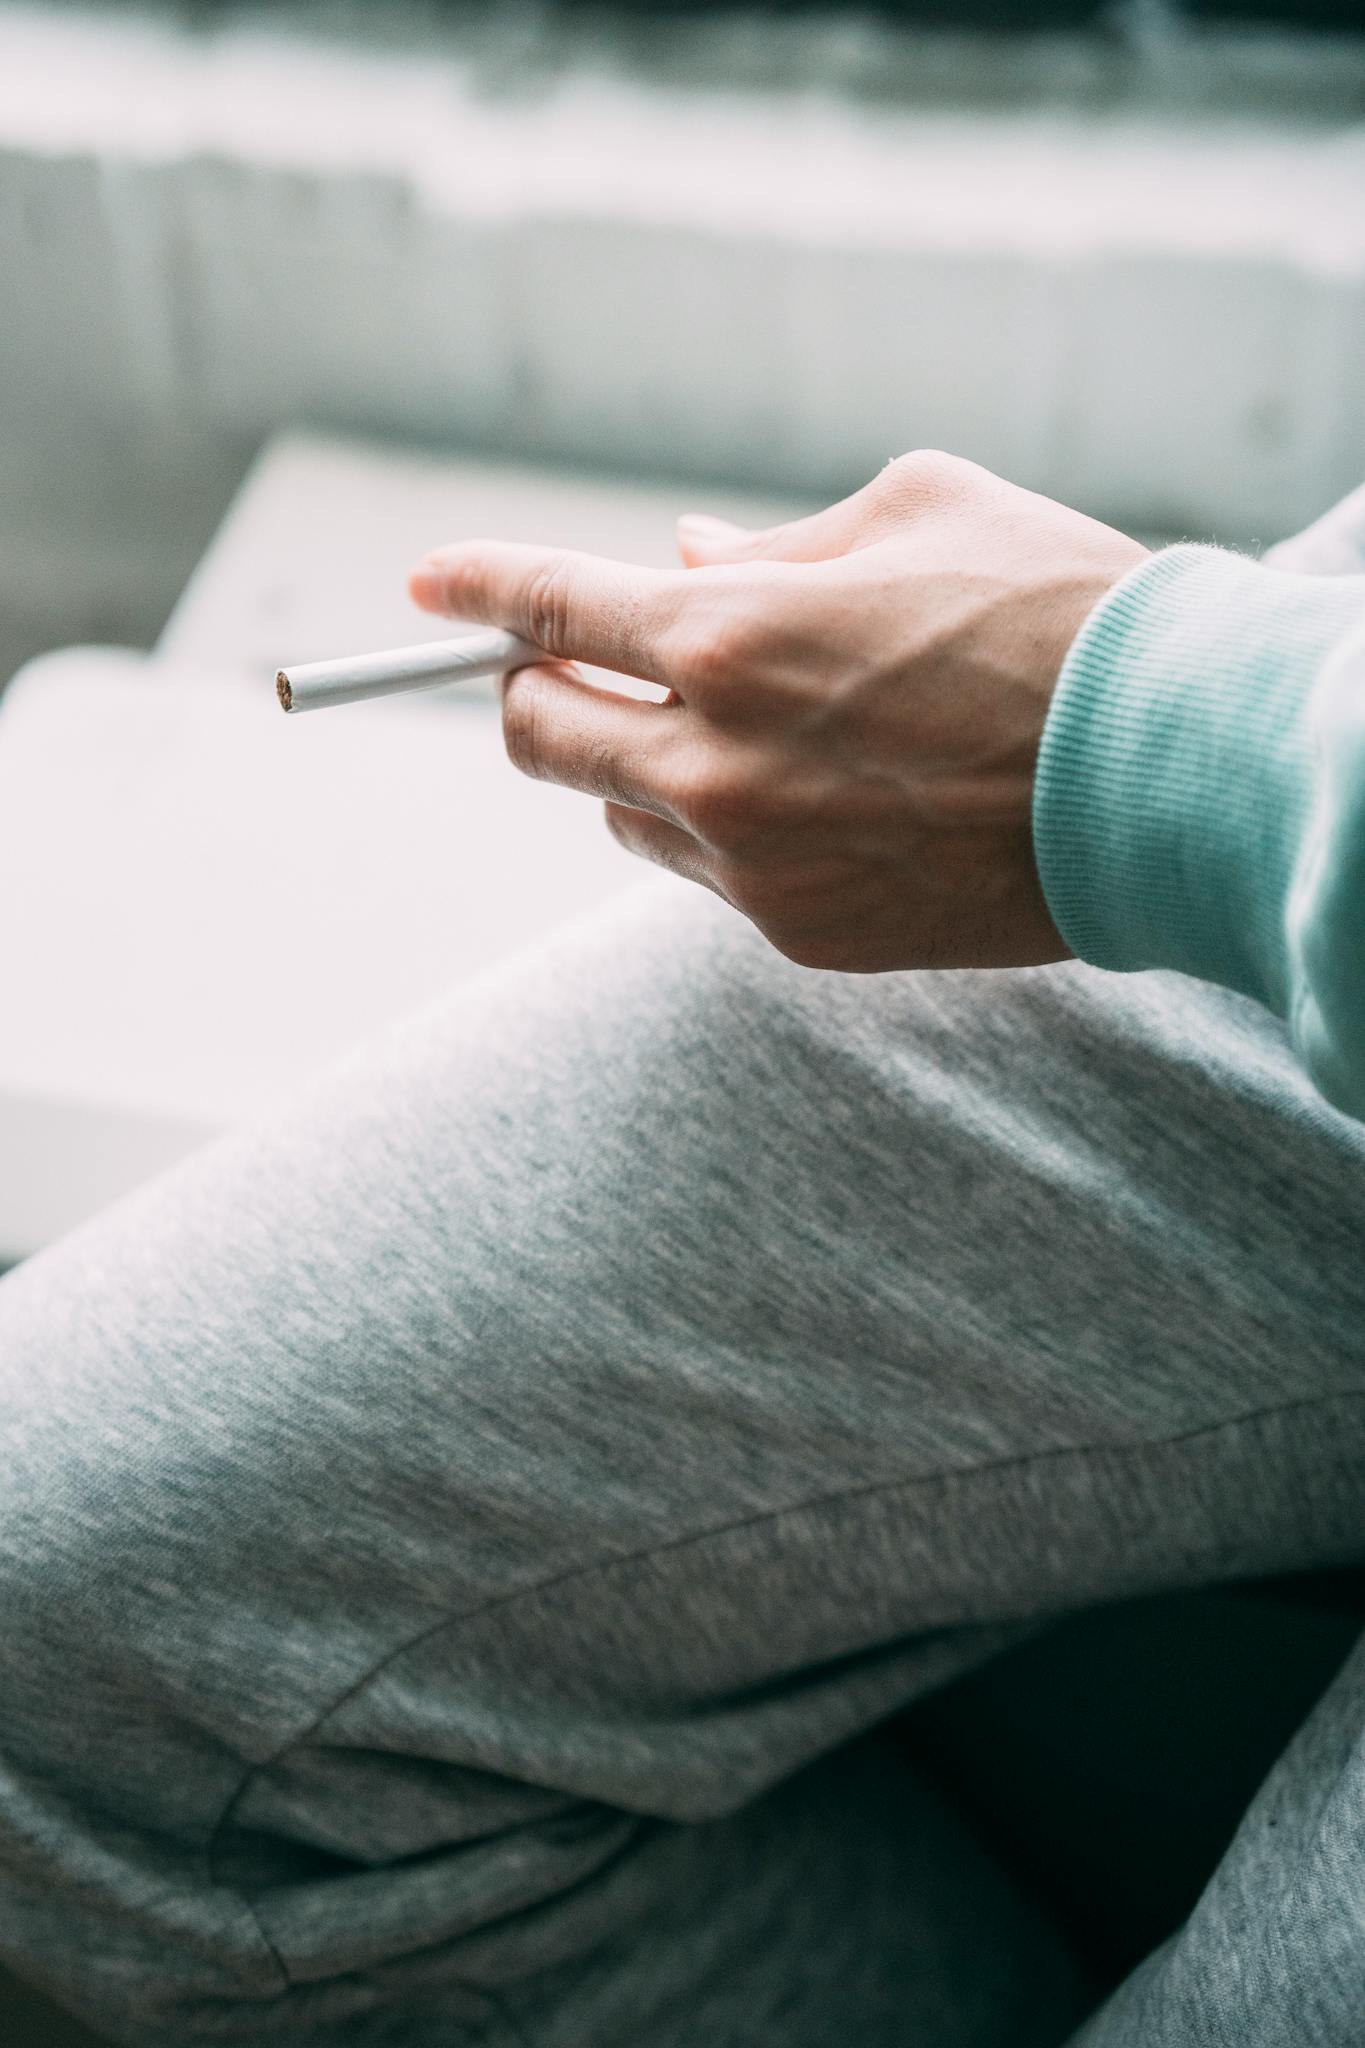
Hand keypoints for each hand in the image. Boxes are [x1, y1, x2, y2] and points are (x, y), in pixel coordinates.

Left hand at [409, 451, 1147, 971]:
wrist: (1166, 777)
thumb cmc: (1059, 615)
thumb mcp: (915, 515)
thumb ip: (772, 546)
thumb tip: (680, 565)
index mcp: (733, 636)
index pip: (547, 605)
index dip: (472, 586)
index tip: (422, 585)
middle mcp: (716, 762)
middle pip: (535, 737)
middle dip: (529, 690)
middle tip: (568, 664)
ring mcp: (752, 864)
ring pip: (620, 817)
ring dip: (639, 767)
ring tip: (748, 733)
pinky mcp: (799, 936)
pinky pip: (707, 878)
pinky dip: (723, 830)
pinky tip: (821, 799)